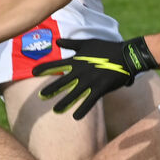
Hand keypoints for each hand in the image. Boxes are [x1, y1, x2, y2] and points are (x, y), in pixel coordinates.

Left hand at [33, 37, 157, 119]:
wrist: (127, 55)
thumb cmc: (107, 48)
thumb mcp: (88, 43)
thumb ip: (71, 43)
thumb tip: (57, 42)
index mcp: (77, 60)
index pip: (57, 64)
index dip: (45, 68)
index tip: (33, 72)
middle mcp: (81, 71)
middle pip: (63, 82)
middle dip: (51, 89)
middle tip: (41, 97)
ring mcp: (91, 80)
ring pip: (74, 94)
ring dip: (65, 103)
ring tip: (56, 110)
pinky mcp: (100, 88)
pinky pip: (89, 101)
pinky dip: (83, 110)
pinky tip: (76, 117)